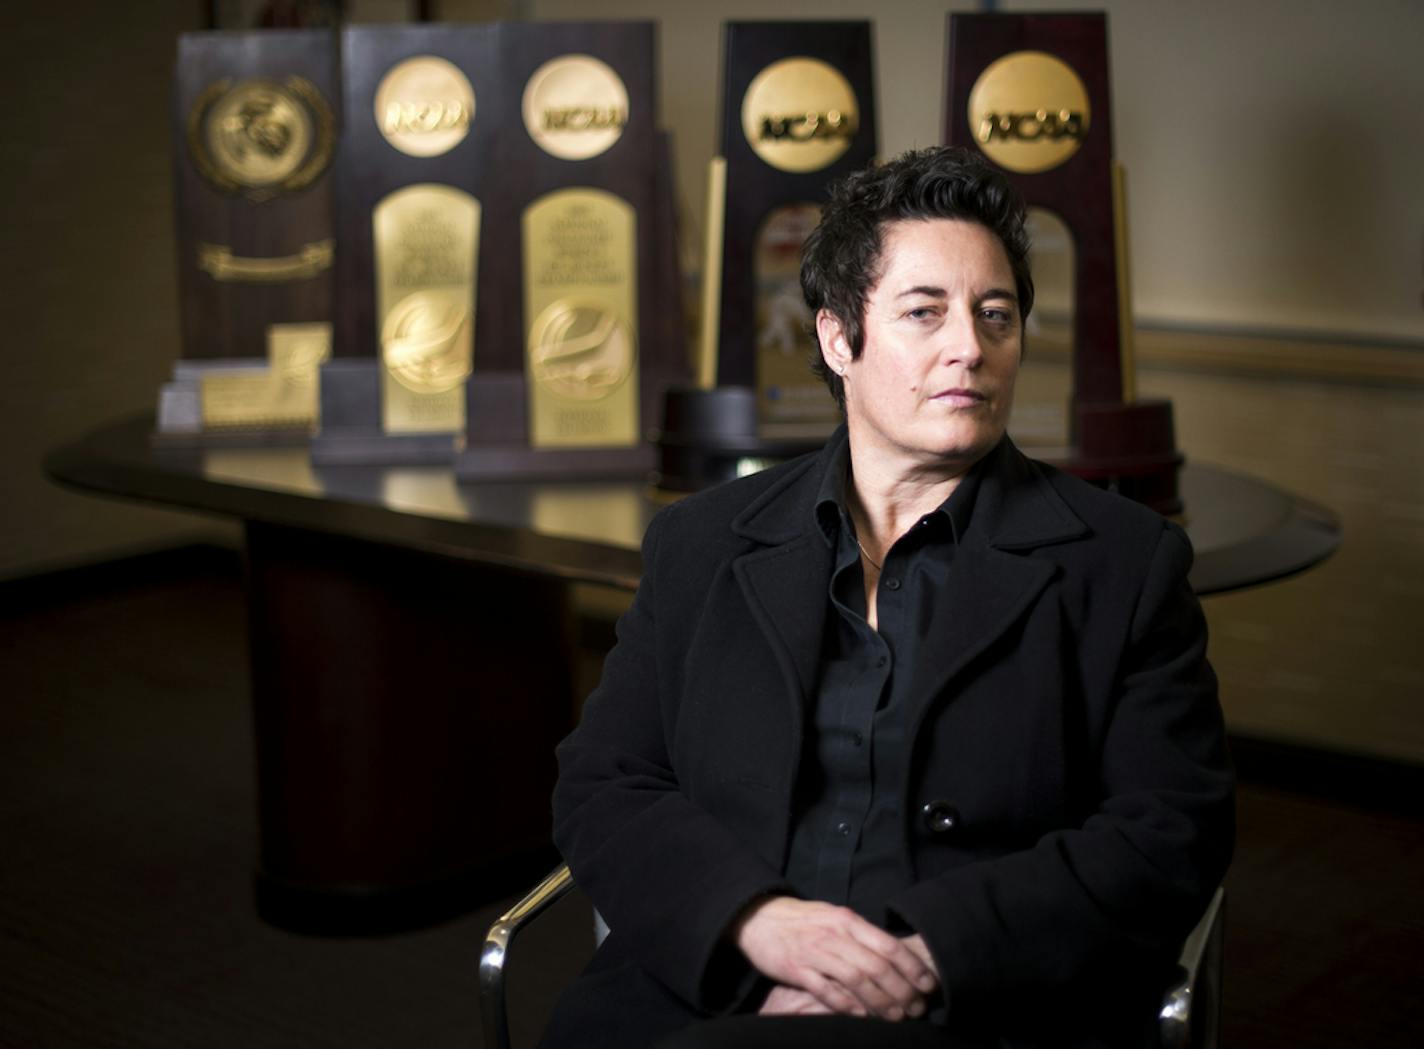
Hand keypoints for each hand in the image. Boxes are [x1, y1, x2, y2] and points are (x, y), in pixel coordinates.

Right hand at [732, 896, 937, 1019]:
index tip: (928, 984)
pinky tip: (860, 1015)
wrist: (759, 917)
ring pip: (855, 979)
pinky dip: (845, 1004)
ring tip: (896, 1016)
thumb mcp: (834, 917)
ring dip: (880, 1001)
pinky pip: (825, 989)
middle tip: (916, 1008)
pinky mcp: (796, 968)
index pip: (888, 943)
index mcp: (847, 920)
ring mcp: (815, 952)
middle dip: (902, 990)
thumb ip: (860, 935)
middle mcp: (834, 934)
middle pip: (876, 965)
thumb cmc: (803, 920)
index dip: (912, 966)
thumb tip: (893, 955)